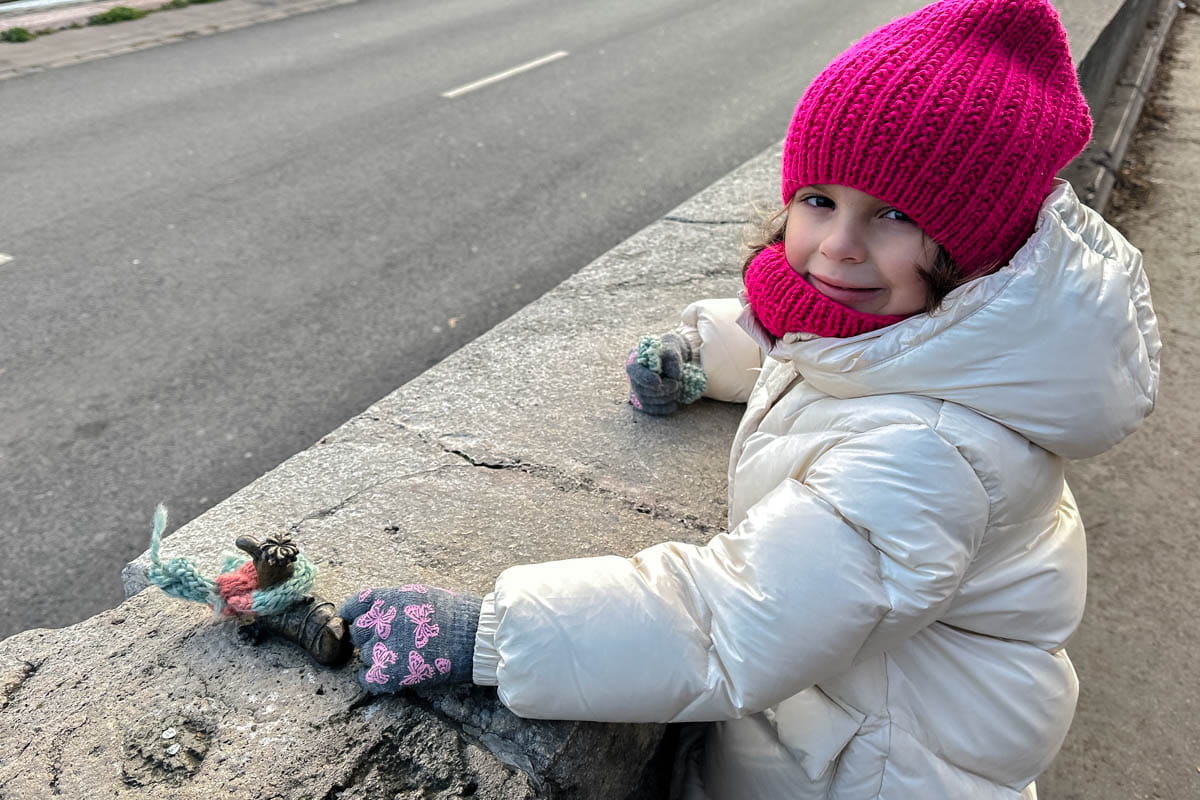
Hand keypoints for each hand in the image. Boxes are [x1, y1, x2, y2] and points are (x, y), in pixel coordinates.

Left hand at [338, 584, 480, 692]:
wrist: (473, 637)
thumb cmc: (455, 616)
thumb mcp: (420, 595)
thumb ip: (394, 602)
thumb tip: (378, 611)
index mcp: (387, 600)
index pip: (353, 607)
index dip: (354, 617)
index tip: (358, 622)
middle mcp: (381, 622)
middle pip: (358, 633)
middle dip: (370, 637)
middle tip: (392, 643)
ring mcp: (382, 648)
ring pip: (364, 656)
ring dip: (377, 658)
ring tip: (402, 658)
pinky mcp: (388, 672)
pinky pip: (366, 678)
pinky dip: (373, 679)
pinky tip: (388, 675)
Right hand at [625, 333, 706, 414]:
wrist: (670, 357)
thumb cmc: (669, 350)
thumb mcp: (672, 348)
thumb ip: (672, 359)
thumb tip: (673, 376)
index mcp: (635, 359)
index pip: (635, 372)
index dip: (645, 378)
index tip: (659, 382)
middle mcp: (632, 375)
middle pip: (640, 389)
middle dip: (660, 390)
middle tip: (676, 386)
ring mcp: (636, 389)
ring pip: (645, 400)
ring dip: (663, 399)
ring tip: (677, 392)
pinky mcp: (644, 399)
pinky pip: (648, 409)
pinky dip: (661, 409)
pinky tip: (673, 406)